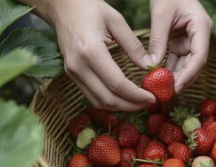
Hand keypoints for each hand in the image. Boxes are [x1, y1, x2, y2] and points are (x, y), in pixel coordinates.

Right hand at [31, 0, 155, 110]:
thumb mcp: (116, 21)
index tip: (152, 97)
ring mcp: (72, 73)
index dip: (136, 95)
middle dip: (131, 105)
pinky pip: (91, 96)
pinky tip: (123, 98)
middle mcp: (78, 66)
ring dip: (120, 107)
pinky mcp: (72, 75)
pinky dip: (109, 102)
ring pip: (98, 102)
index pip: (117, 84)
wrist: (62, 7)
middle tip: (149, 103)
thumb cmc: (89, 8)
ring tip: (139, 103)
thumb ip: (133, 46)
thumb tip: (149, 66)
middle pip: (107, 99)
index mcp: (90, 51)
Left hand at [148, 0, 212, 93]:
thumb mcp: (160, 15)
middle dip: (182, 79)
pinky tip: (159, 78)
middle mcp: (200, 36)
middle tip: (167, 93)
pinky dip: (169, 69)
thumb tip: (152, 66)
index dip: (189, 75)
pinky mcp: (182, 42)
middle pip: (195, 64)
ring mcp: (192, 40)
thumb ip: (158, 40)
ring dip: (175, 76)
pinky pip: (178, 59)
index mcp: (201, 27)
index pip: (200, 57)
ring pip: (186, 64)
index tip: (176, 87)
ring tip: (161, 89)